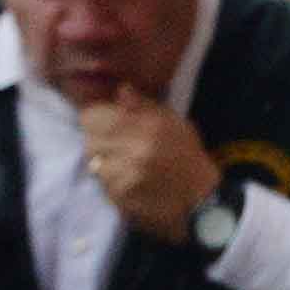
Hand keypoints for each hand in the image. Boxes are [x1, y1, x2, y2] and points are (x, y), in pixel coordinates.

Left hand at [76, 89, 222, 240]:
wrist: (200, 199)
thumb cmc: (188, 155)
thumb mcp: (174, 122)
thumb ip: (144, 105)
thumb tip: (121, 90)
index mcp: (143, 128)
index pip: (91, 118)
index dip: (96, 118)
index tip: (105, 122)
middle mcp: (130, 153)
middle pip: (89, 141)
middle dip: (98, 141)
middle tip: (114, 145)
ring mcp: (123, 178)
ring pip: (93, 164)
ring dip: (103, 162)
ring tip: (121, 164)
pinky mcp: (120, 199)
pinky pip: (102, 184)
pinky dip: (109, 181)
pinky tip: (126, 180)